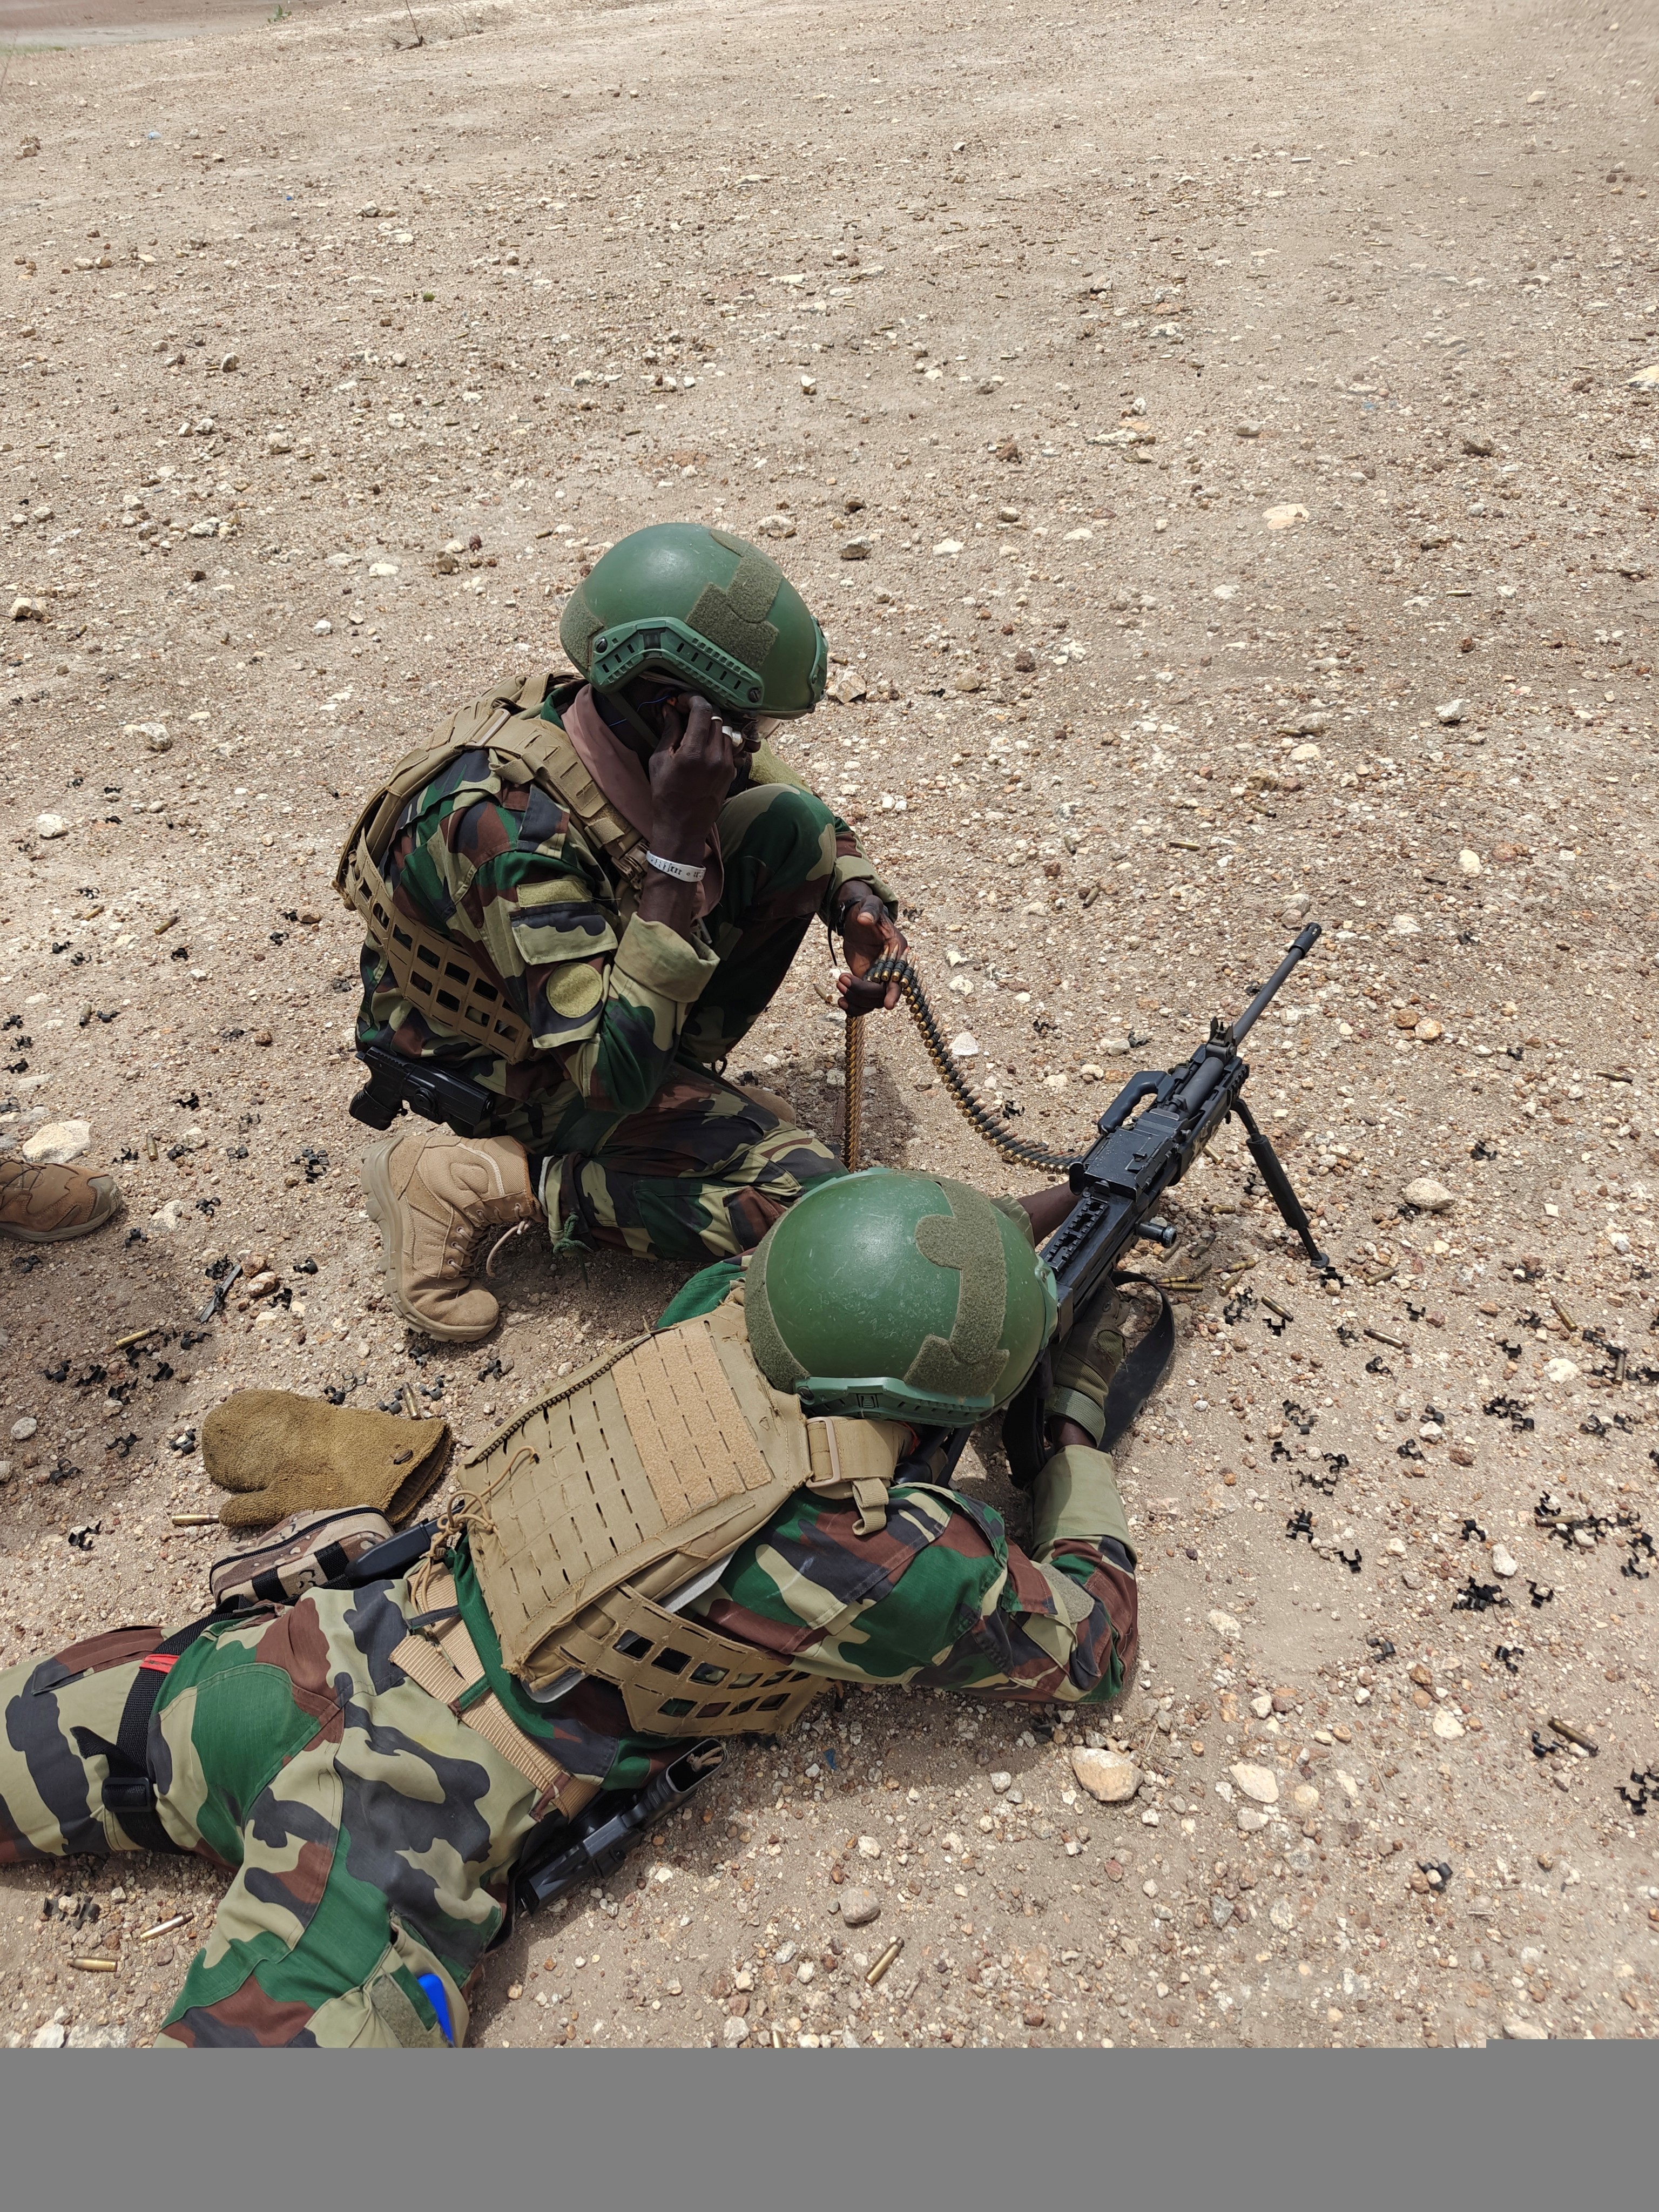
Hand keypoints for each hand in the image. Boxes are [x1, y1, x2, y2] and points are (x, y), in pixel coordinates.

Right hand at [646, 693, 736, 857]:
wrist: (683, 827)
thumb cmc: (665, 796)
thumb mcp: (659, 761)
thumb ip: (669, 732)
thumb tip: (670, 710)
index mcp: (693, 753)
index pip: (703, 710)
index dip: (692, 699)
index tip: (682, 700)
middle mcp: (714, 757)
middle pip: (714, 717)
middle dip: (699, 711)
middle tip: (684, 713)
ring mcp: (726, 764)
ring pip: (724, 730)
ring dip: (709, 725)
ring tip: (693, 731)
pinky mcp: (731, 771)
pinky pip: (728, 745)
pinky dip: (717, 740)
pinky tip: (703, 747)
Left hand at [834, 882, 906, 1014]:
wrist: (857, 918)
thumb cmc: (866, 911)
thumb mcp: (869, 905)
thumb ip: (870, 911)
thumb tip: (864, 919)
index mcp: (898, 952)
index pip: (901, 977)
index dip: (895, 992)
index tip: (888, 1004)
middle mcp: (891, 969)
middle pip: (883, 994)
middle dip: (863, 992)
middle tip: (842, 980)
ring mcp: (878, 978)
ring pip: (872, 1001)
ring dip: (855, 999)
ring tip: (839, 983)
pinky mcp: (865, 981)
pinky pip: (863, 1002)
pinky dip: (853, 1007)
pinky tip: (840, 1001)